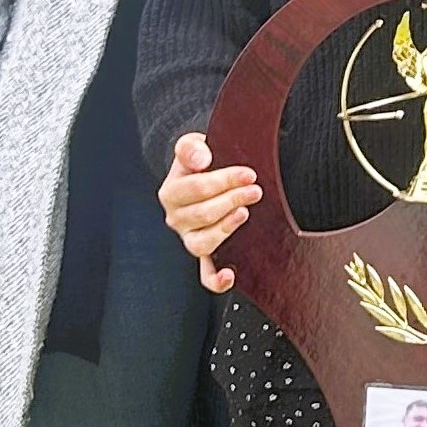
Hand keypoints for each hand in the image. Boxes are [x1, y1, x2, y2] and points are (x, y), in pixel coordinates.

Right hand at [160, 132, 261, 293]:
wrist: (202, 175)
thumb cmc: (201, 162)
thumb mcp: (192, 146)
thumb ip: (191, 148)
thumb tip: (201, 159)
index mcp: (171, 193)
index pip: (197, 188)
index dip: (224, 181)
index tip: (249, 174)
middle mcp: (177, 219)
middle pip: (203, 214)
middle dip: (232, 200)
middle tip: (255, 190)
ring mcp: (189, 238)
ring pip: (203, 243)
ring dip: (226, 228)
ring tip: (245, 213)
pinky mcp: (204, 254)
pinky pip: (205, 274)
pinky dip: (216, 280)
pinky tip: (230, 276)